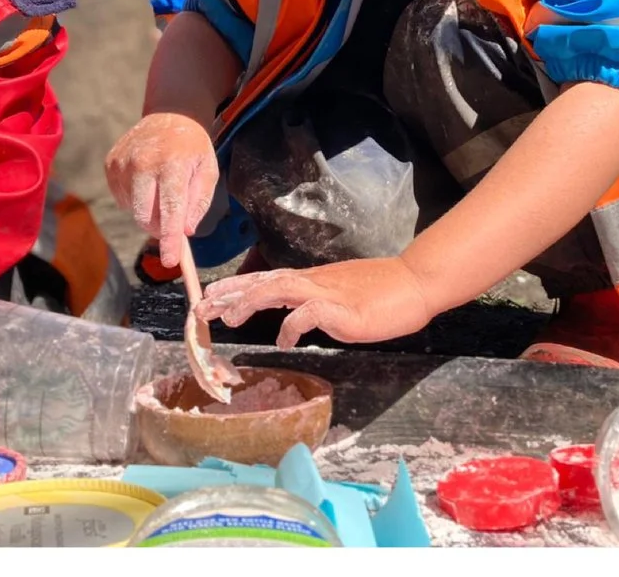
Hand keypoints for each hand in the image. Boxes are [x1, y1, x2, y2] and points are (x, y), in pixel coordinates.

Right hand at [103, 112, 219, 267]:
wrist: (170, 114)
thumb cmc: (193, 146)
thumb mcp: (208, 169)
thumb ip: (199, 201)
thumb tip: (185, 232)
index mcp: (173, 163)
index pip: (170, 208)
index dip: (170, 238)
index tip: (171, 260)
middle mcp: (144, 163)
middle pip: (145, 216)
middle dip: (158, 226)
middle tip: (171, 221)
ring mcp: (123, 163)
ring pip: (132, 209)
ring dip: (148, 210)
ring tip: (161, 186)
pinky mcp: (110, 164)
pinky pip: (122, 198)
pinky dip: (135, 199)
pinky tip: (147, 180)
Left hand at [200, 253, 438, 348]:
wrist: (416, 283)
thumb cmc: (383, 292)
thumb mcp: (341, 295)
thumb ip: (316, 303)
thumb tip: (294, 315)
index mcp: (314, 280)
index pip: (269, 279)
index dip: (238, 287)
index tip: (210, 296)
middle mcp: (317, 282)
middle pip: (267, 281)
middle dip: (233, 294)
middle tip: (202, 308)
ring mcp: (330, 294)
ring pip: (283, 289)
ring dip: (253, 300)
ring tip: (231, 317)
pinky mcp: (344, 310)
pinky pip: (311, 312)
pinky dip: (293, 324)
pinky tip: (285, 339)